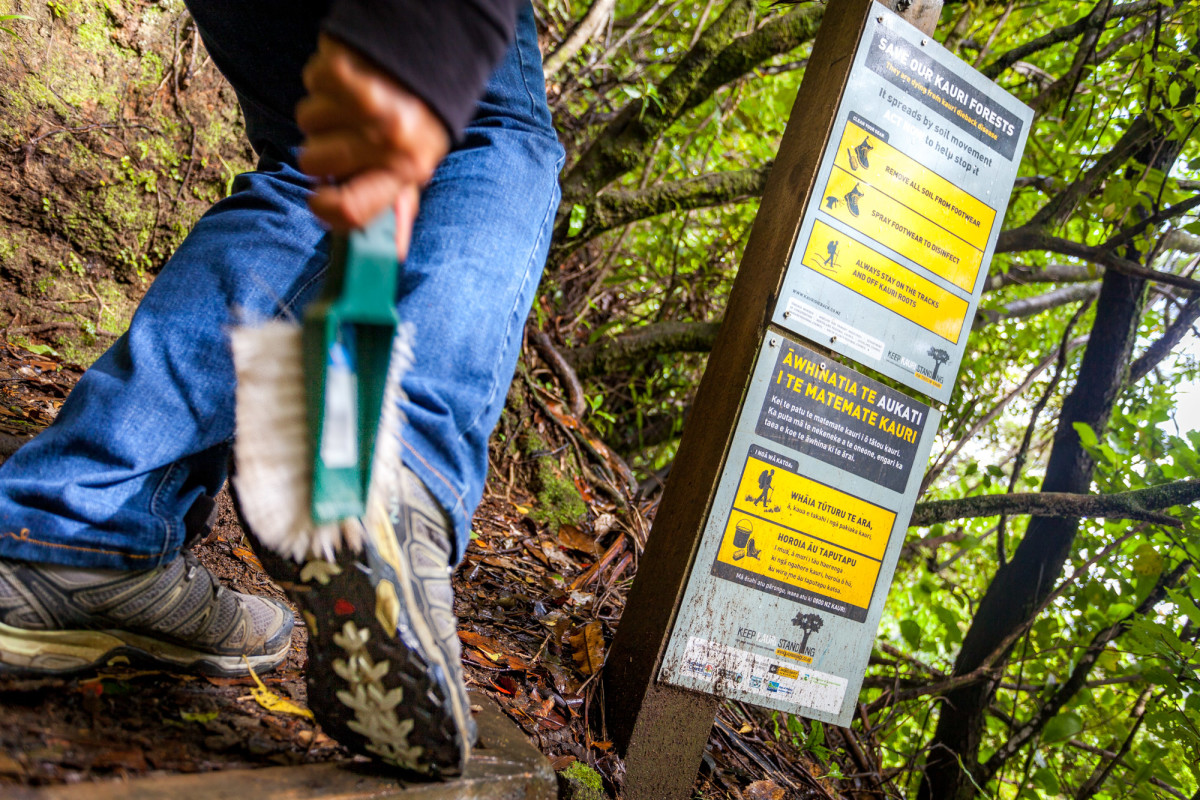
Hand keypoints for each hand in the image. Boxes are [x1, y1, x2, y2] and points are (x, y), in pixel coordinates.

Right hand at [296, 34, 449, 247]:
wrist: (431, 60)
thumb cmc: (415, 124)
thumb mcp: (415, 167)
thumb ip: (398, 209)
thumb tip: (396, 255)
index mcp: (405, 174)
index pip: (350, 212)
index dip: (323, 211)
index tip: (319, 200)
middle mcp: (390, 143)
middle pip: (313, 163)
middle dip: (320, 148)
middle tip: (348, 133)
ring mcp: (370, 106)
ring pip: (307, 120)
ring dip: (322, 109)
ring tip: (353, 103)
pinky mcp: (354, 69)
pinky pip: (311, 81)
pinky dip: (322, 76)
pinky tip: (348, 78)